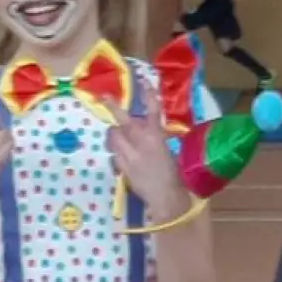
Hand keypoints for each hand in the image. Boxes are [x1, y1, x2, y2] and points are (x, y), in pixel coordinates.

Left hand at [106, 82, 190, 219]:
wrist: (166, 199)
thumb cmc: (175, 176)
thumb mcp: (171, 152)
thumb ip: (159, 139)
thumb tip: (154, 130)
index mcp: (157, 138)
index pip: (152, 111)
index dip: (149, 95)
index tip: (145, 82)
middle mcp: (141, 144)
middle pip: (124, 121)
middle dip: (114, 108)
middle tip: (105, 97)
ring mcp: (129, 156)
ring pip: (114, 137)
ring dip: (115, 133)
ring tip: (117, 132)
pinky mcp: (122, 168)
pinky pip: (114, 154)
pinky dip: (116, 151)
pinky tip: (121, 153)